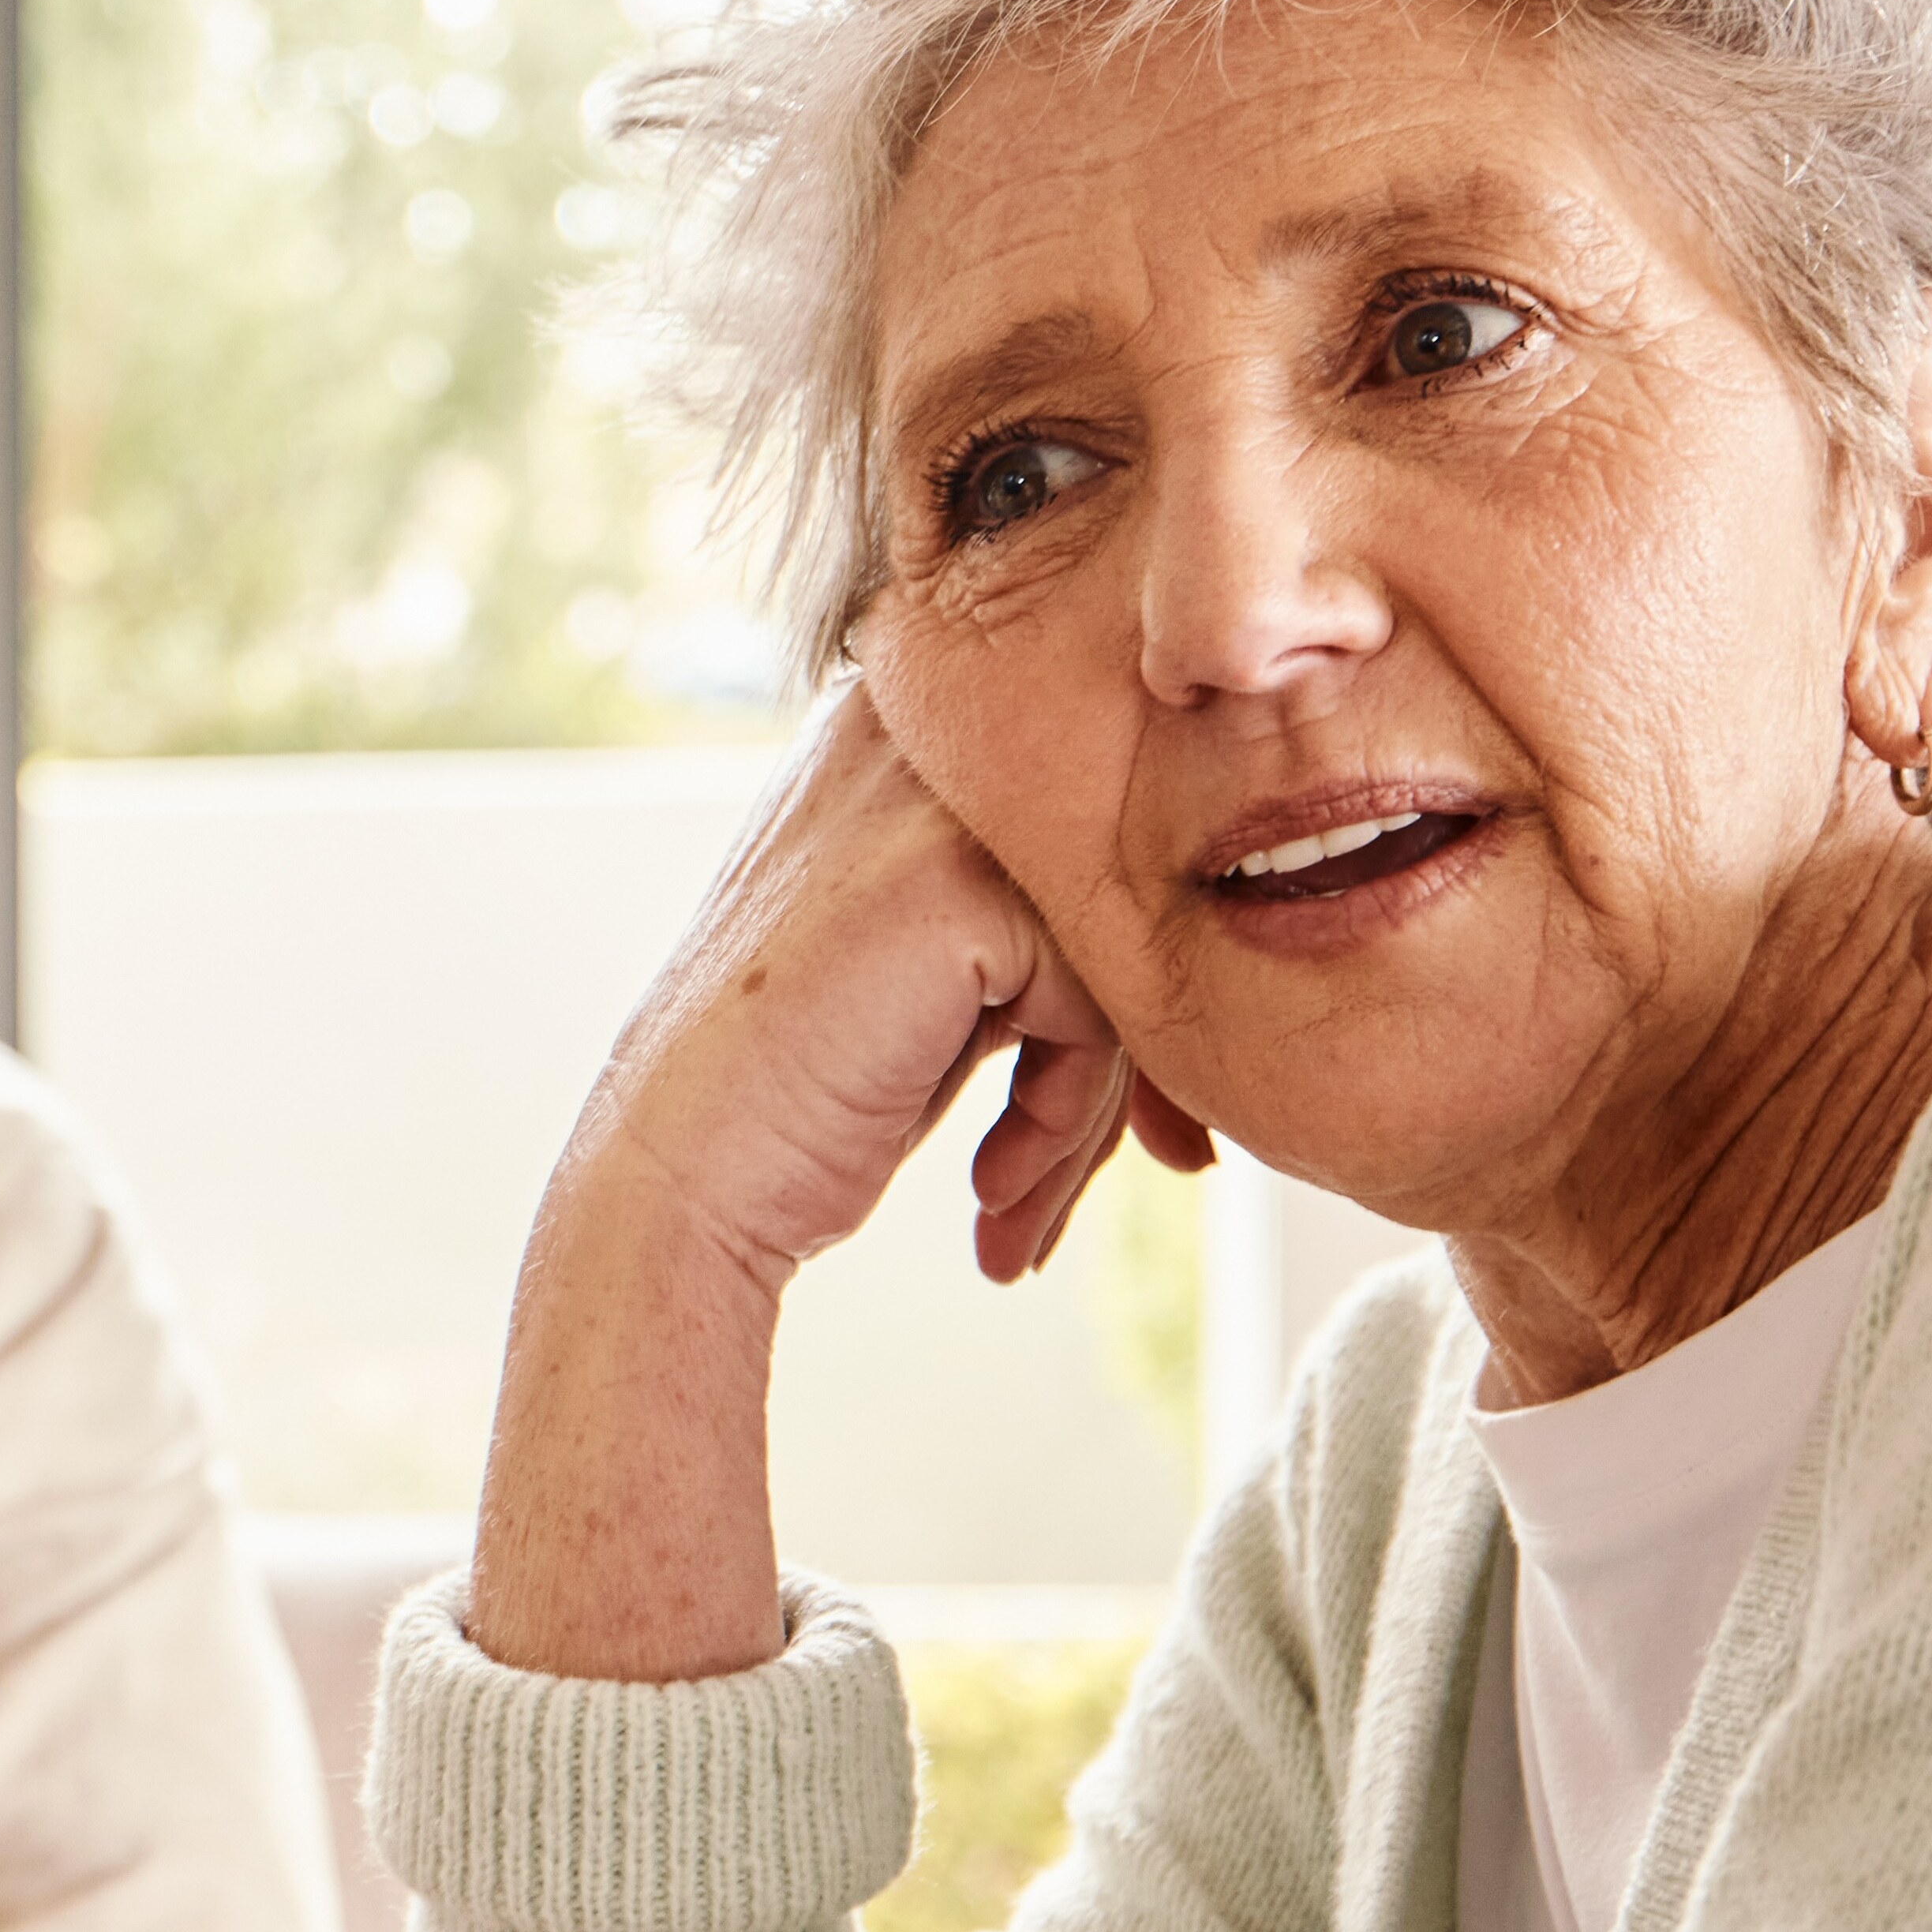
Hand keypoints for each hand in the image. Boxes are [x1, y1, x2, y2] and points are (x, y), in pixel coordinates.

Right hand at [471, 683, 1209, 1681]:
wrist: (677, 1181)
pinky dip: (1060, 1118)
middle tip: (1159, 1161)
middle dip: (1142, 1048)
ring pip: (1122, 947)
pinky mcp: (959, 881)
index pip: (1101, 827)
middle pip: (1125, 881)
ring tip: (1023, 1206)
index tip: (1146, 1118)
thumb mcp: (936, 966)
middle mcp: (919, 730)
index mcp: (911, 724)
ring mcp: (935, 798)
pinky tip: (989, 1195)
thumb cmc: (798, 1093)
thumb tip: (1254, 926)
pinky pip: (1096, 1004)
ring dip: (1092, 1107)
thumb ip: (1046, 908)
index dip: (1139, 971)